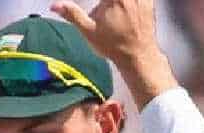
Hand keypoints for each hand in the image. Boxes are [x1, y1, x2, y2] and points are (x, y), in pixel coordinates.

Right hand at [52, 0, 174, 108]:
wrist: (138, 56)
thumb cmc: (112, 45)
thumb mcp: (88, 31)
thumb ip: (72, 14)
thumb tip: (53, 5)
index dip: (101, 5)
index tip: (99, 13)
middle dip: (107, 4)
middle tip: (105, 14)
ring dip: (115, 4)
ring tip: (114, 18)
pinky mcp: (149, 1)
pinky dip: (132, 3)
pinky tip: (126, 12)